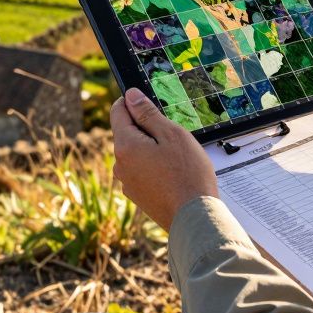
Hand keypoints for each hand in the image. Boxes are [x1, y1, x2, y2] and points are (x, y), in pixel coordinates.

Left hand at [111, 88, 216, 231]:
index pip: (118, 112)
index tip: (149, 103)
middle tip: (173, 137)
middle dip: (147, 129)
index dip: (132, 102)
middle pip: (128, 133)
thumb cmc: (187, 173)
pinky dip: (154, 167)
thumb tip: (130, 96)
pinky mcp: (137, 196)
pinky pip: (142, 171)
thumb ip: (147, 114)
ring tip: (177, 159)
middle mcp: (120, 165)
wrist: (194, 216)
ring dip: (151, 149)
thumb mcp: (171, 134)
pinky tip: (173, 175)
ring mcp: (127, 182)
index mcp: (125, 146)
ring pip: (136, 153)